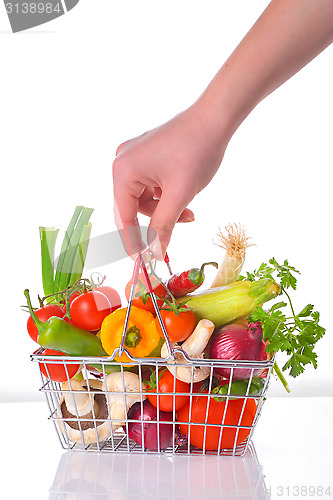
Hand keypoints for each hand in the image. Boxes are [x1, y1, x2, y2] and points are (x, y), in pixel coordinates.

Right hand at [113, 103, 229, 258]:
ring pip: (145, 200)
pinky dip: (167, 196)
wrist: (215, 118)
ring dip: (165, 210)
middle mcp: (123, 163)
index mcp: (123, 171)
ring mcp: (134, 157)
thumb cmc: (197, 151)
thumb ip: (164, 226)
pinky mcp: (147, 155)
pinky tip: (184, 195)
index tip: (141, 262)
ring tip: (189, 212)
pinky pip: (151, 186)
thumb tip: (155, 253)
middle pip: (133, 208)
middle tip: (169, 241)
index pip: (124, 216)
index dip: (132, 241)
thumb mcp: (180, 195)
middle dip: (155, 223)